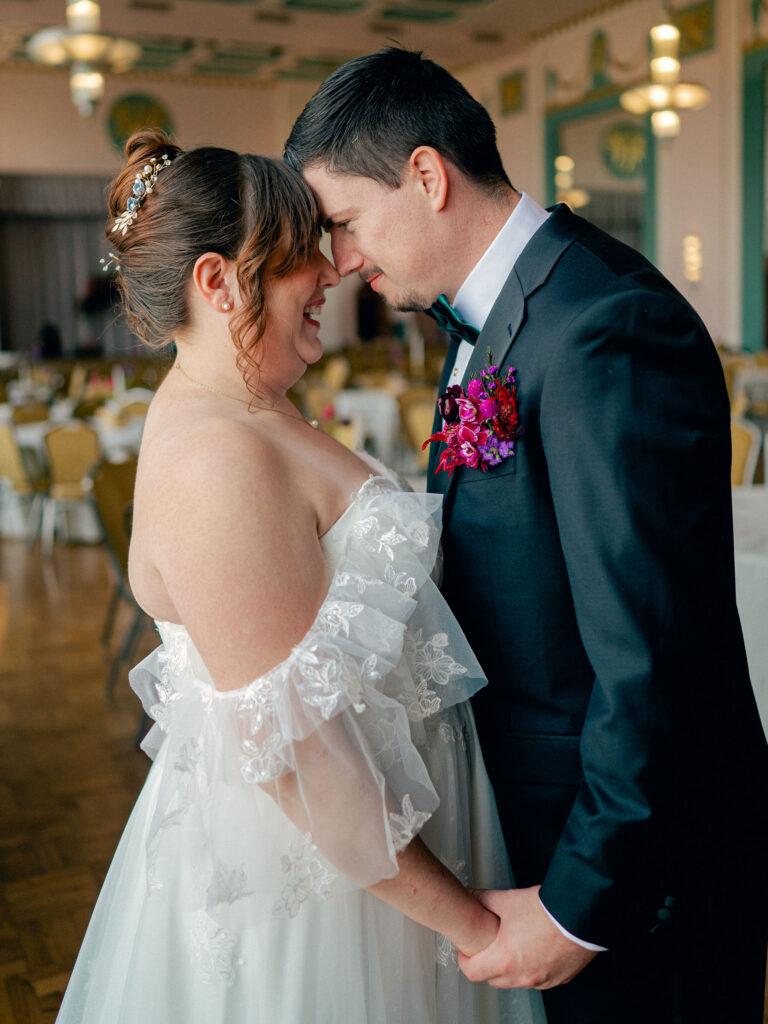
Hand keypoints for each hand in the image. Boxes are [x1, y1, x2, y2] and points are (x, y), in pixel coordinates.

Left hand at [457, 885, 597, 988]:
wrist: (581, 913)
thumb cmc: (547, 909)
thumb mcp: (509, 899)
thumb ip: (485, 899)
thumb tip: (471, 896)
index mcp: (505, 960)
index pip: (472, 973)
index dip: (465, 960)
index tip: (467, 949)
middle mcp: (523, 976)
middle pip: (494, 980)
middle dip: (488, 964)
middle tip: (489, 945)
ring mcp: (542, 980)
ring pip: (517, 982)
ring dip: (511, 968)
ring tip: (515, 944)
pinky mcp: (560, 979)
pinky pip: (539, 979)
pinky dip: (533, 968)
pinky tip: (536, 948)